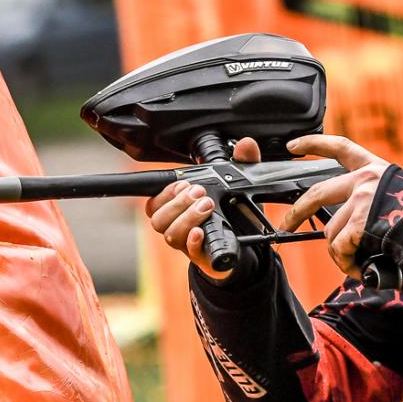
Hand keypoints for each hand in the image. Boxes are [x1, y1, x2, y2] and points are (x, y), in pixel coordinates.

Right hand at [144, 137, 261, 280]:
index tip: (181, 184)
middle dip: (177, 203)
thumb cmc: (236, 213)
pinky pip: (190, 253)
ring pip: (171, 235)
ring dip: (186, 218)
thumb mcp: (240, 186)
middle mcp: (179, 227)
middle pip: (158, 219)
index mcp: (179, 210)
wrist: (248, 245)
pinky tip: (201, 231)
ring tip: (207, 206)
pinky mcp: (203, 257)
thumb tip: (246, 144)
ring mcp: (188, 244)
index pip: (154, 203)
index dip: (163, 193)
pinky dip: (193, 241)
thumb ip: (243, 163)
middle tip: (200, 193)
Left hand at [278, 135, 388, 278]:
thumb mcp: (400, 198)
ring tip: (356, 264)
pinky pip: (340, 248)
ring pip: (332, 232)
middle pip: (317, 193)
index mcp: (377, 169)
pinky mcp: (360, 222)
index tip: (293, 145)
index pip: (341, 148)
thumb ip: (375, 202)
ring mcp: (362, 200)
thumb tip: (350, 228)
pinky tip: (361, 270)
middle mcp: (367, 179)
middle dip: (297, 212)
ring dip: (340, 253)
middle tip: (286, 225)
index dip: (314, 144)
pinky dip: (347, 264)